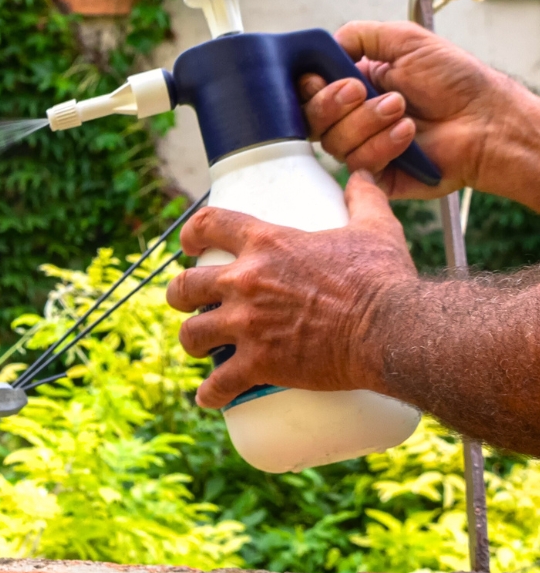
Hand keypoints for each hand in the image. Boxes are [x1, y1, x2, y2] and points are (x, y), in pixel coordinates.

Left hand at [165, 172, 418, 408]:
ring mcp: (247, 325)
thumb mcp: (375, 228)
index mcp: (266, 243)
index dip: (192, 234)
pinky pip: (218, 383)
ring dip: (192, 341)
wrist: (393, 330)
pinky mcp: (258, 364)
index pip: (209, 224)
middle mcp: (245, 281)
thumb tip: (362, 175)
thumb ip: (365, 198)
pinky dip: (210, 393)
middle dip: (180, 295)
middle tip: (189, 303)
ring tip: (201, 347)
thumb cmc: (383, 279)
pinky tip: (209, 397)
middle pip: (185, 286)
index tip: (189, 246)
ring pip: (192, 334)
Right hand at [298, 21, 539, 206]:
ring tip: (403, 110)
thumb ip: (360, 35)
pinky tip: (408, 134)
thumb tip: (325, 44)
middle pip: (310, 119)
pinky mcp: (375, 173)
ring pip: (333, 142)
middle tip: (362, 90)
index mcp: (353, 85)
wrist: (486, 118)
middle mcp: (352, 118)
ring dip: (367, 121)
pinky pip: (358, 163)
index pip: (307, 91)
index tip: (321, 78)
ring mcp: (361, 146)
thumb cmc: (455, 80)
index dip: (308, 87)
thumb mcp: (405, 40)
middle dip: (332, 102)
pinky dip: (383, 144)